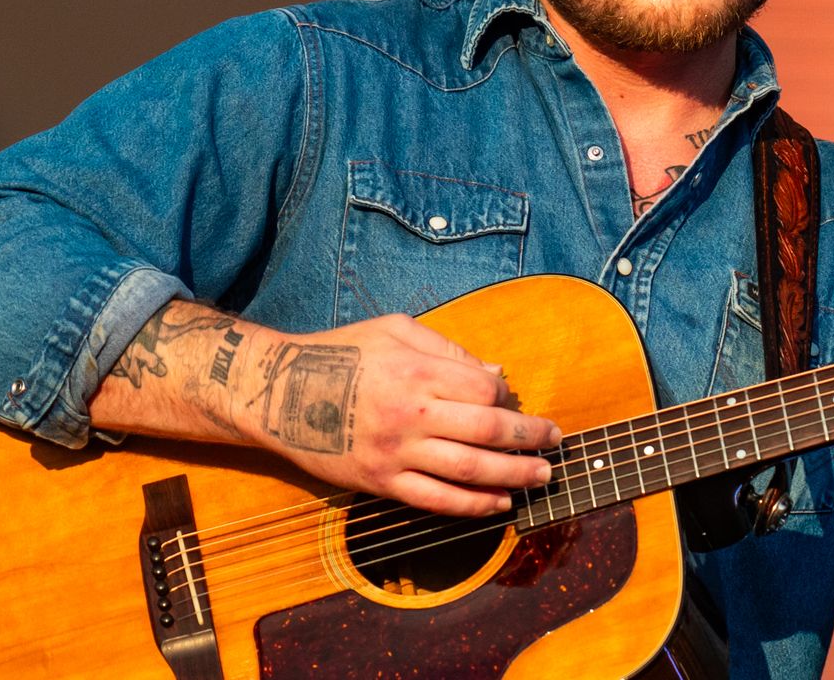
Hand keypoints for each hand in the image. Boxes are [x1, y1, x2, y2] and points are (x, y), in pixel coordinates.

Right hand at [232, 313, 561, 516]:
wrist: (276, 393)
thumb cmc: (340, 351)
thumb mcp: (394, 329)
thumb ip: (448, 347)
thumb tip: (497, 372)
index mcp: (416, 370)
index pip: (484, 387)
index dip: (508, 396)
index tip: (518, 401)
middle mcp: (411, 412)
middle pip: (488, 430)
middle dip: (530, 437)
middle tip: (556, 440)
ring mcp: (396, 452)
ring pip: (470, 471)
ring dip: (514, 476)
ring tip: (543, 475)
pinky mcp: (381, 483)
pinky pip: (436, 501)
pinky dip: (474, 505)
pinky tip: (500, 504)